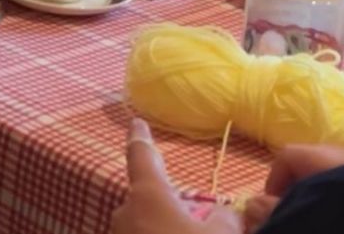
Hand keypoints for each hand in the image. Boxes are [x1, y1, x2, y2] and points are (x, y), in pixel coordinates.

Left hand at [111, 120, 241, 233]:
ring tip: (186, 232)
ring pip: (146, 223)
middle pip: (149, 199)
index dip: (141, 136)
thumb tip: (224, 214)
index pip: (141, 154)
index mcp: (148, 195)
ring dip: (164, 227)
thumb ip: (225, 217)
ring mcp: (118, 233)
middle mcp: (125, 211)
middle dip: (168, 206)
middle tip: (193, 222)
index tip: (136, 121)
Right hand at [234, 144, 343, 228]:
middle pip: (307, 168)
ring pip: (329, 181)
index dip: (272, 183)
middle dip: (295, 194)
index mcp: (320, 156)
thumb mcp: (303, 211)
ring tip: (318, 221)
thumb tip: (253, 206)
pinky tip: (342, 218)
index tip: (271, 210)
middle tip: (295, 218)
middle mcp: (342, 156)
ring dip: (318, 202)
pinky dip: (340, 204)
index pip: (286, 158)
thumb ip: (274, 211)